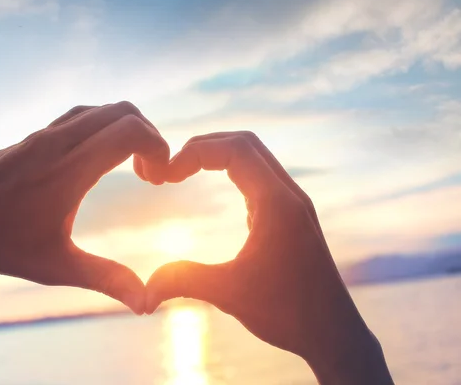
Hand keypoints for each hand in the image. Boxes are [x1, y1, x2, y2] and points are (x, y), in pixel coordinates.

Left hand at [0, 102, 168, 313]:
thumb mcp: (54, 266)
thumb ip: (105, 279)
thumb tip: (145, 303)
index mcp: (70, 169)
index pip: (129, 129)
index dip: (158, 146)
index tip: (158, 178)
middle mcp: (60, 141)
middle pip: (122, 110)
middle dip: (149, 135)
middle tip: (150, 173)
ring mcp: (45, 134)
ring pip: (101, 109)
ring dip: (126, 129)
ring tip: (131, 166)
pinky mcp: (35, 135)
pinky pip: (81, 116)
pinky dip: (104, 128)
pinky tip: (98, 161)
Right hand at [145, 132, 392, 383]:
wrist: (334, 334)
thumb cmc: (289, 313)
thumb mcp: (229, 294)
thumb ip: (183, 281)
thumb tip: (143, 290)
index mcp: (276, 204)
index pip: (235, 149)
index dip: (196, 151)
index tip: (167, 174)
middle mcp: (289, 195)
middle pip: (246, 144)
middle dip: (205, 146)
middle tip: (173, 166)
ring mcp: (293, 205)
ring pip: (256, 158)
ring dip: (221, 156)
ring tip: (188, 170)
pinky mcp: (292, 217)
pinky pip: (262, 178)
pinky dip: (235, 172)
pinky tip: (219, 191)